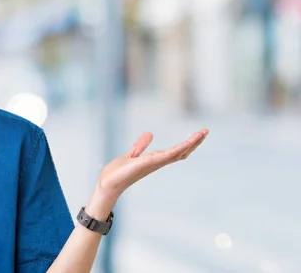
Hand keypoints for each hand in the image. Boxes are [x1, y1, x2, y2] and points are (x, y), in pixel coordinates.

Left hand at [85, 129, 208, 218]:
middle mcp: (158, 162)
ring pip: (178, 152)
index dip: (187, 143)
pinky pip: (167, 155)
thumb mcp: (131, 154)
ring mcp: (155, 163)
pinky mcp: (149, 163)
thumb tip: (149, 133)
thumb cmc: (118, 173)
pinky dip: (178, 149)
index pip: (175, 151)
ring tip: (202, 133)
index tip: (198, 134)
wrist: (108, 183)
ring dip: (191, 143)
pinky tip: (187, 142)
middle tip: (205, 132)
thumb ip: (140, 146)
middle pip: (181, 152)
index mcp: (155, 159)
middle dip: (194, 143)